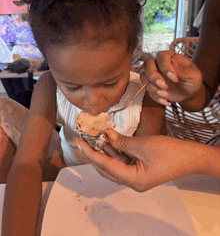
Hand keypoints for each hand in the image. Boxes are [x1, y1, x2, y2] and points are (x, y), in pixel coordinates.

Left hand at [76, 128, 209, 191]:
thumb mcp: (144, 145)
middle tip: (83, 140)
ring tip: (93, 138)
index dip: (91, 154)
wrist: (190, 156)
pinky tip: (109, 140)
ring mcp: (136, 175)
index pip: (106, 166)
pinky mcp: (139, 168)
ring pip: (114, 163)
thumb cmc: (170, 152)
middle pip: (107, 168)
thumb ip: (123, 141)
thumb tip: (106, 133)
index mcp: (133, 180)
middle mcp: (132, 181)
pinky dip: (115, 150)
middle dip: (95, 154)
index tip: (79, 143)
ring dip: (105, 151)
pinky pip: (122, 160)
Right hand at [140, 51, 202, 105]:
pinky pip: (148, 90)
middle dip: (154, 77)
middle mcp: (159, 64)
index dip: (165, 67)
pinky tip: (166, 102)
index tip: (175, 78)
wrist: (189, 92)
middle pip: (147, 65)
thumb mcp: (193, 75)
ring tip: (167, 95)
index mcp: (169, 57)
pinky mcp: (152, 85)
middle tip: (164, 86)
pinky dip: (156, 97)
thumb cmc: (192, 79)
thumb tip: (173, 69)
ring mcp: (154, 75)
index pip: (161, 57)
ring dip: (153, 88)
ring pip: (144, 77)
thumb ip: (183, 71)